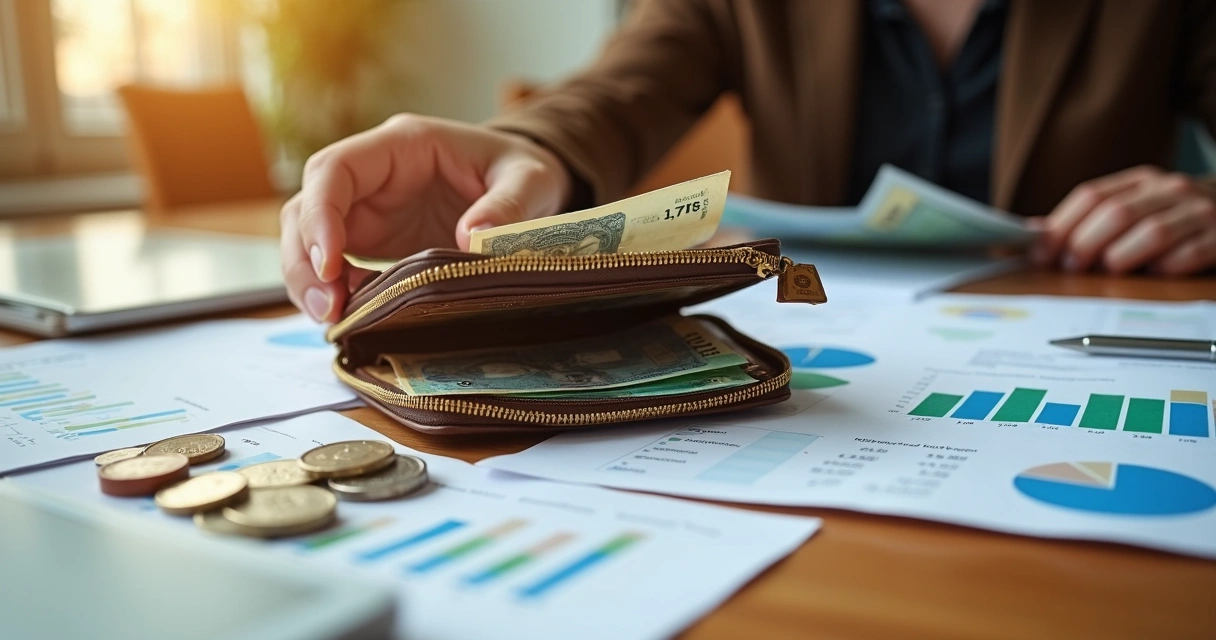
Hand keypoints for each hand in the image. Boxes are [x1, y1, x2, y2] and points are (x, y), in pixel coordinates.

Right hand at [280, 114, 572, 322]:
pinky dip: (335, 293)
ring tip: (332, 320)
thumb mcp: (530, 180)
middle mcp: (372, 175)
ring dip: (310, 281)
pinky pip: (335, 266)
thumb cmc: (522, 171)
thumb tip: (474, 238)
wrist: (524, 185)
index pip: (335, 169)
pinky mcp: (373, 240)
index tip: (331, 264)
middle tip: (327, 310)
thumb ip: (509, 204)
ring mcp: (368, 208)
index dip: (321, 215)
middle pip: (307, 207)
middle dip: (305, 259)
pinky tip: (352, 318)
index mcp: (402, 145)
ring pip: (309, 238)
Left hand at [1032, 165, 1215, 274]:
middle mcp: (1170, 190)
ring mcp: (1198, 211)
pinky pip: (1190, 253)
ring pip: (1152, 232)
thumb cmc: (1175, 215)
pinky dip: (1167, 266)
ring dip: (1122, 256)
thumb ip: (1089, 218)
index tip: (1039, 253)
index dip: (1060, 226)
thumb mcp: (1135, 206)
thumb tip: (1032, 233)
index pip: (1092, 196)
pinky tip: (1154, 274)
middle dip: (1086, 244)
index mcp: (1141, 181)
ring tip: (1109, 269)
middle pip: (1116, 213)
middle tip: (1071, 266)